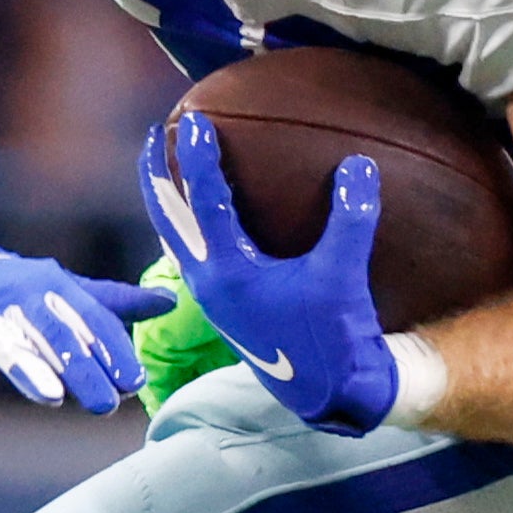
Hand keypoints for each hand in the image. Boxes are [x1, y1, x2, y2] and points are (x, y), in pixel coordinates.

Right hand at [0, 215, 167, 413]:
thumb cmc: (12, 289)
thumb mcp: (64, 291)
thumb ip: (113, 303)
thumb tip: (171, 301)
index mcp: (54, 288)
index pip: (90, 320)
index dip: (113, 350)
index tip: (137, 382)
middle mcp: (20, 297)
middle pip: (54, 334)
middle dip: (81, 368)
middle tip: (107, 402)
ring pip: (6, 343)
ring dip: (27, 369)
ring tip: (51, 398)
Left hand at [139, 109, 402, 429]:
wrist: (330, 392)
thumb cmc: (334, 338)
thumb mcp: (344, 276)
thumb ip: (351, 220)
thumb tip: (359, 165)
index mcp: (229, 273)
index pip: (205, 202)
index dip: (199, 158)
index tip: (193, 120)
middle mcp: (209, 283)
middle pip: (167, 218)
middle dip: (157, 175)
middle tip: (153, 134)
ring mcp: (212, 296)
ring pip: (173, 237)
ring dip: (165, 200)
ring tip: (163, 168)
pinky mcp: (224, 305)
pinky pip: (192, 253)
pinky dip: (188, 224)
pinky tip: (202, 215)